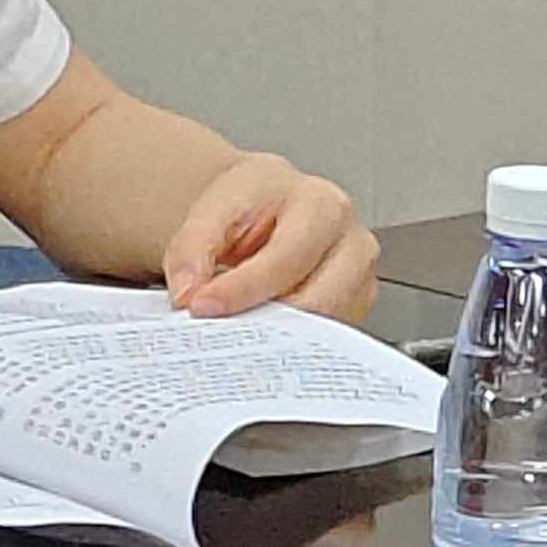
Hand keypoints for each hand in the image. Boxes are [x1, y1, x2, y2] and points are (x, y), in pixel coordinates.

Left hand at [162, 156, 378, 323]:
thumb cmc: (249, 205)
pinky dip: (291, 343)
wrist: (265, 206)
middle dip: (263, 322)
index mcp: (319, 203)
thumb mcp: (212, 210)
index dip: (240, 288)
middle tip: (220, 332)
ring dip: (278, 337)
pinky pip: (328, 338)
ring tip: (238, 333)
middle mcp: (350, 238)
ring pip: (324, 325)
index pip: (285, 257)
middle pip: (316, 299)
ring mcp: (359, 273)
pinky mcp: (356, 302)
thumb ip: (192, 249)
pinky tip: (261, 336)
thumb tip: (187, 292)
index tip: (201, 306)